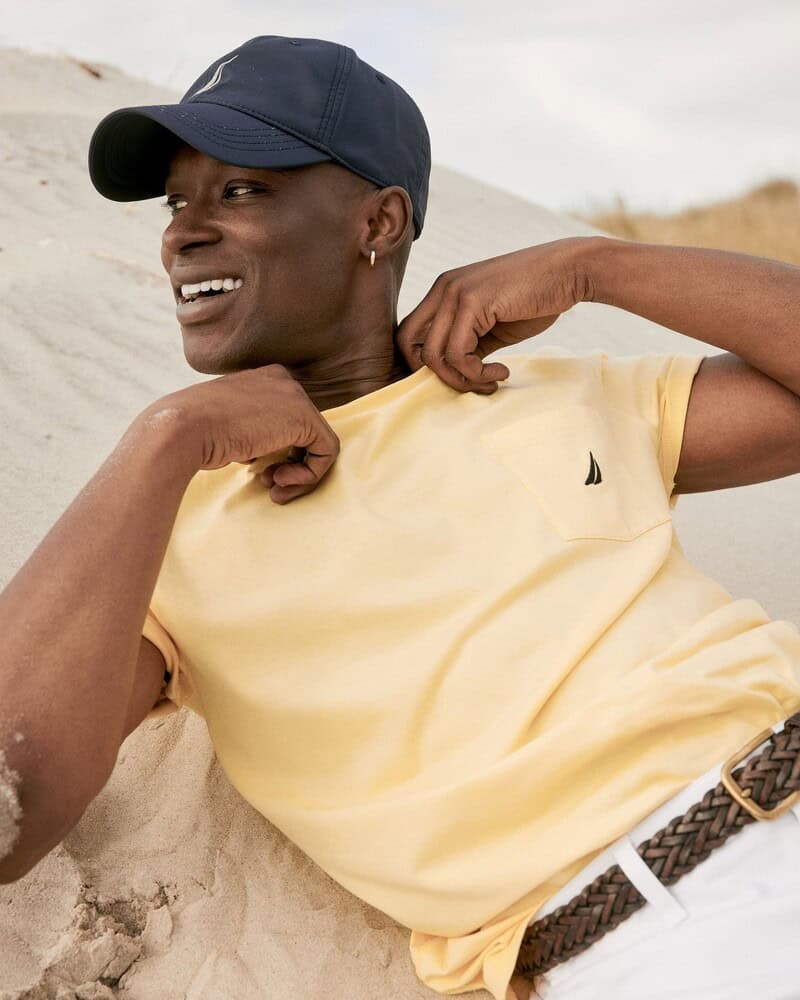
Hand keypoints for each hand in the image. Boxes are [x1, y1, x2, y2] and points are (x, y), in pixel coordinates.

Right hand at [143, 364, 339, 503]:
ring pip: (320, 444)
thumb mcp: (227, 426)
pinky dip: (309, 476)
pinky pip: (327, 452)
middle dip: (292, 465)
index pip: (290, 422)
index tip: (260, 473)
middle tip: (270, 484)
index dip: (281, 453)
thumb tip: (267, 455)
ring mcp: (295, 396)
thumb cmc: (194, 434)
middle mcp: (284, 381)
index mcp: (264, 379)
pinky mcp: (304, 417)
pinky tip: (280, 481)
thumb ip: (253, 432)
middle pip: (307, 432)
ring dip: (300, 475)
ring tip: (273, 487)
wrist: (181, 430)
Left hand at [396, 237, 591, 392]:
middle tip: (473, 385)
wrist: (569, 272)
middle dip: (438, 377)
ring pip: (434, 355)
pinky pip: (457, 354)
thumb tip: (451, 375)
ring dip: (463, 380)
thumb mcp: (492, 327)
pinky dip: (477, 373)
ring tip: (492, 381)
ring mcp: (455, 293)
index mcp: (443, 292)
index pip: (408, 335)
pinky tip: (502, 370)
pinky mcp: (473, 302)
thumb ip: (468, 344)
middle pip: (409, 346)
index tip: (459, 378)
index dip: (424, 365)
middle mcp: (442, 289)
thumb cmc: (536, 299)